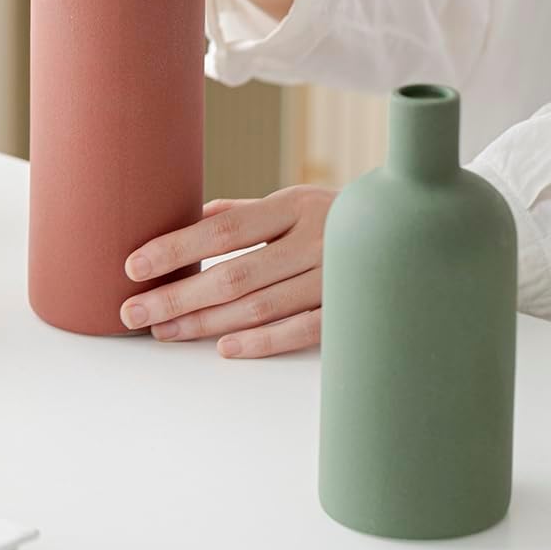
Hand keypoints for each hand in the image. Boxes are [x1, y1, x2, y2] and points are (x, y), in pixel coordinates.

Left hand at [118, 186, 336, 357]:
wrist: (416, 229)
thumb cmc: (336, 217)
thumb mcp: (293, 202)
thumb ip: (243, 213)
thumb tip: (188, 220)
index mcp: (294, 204)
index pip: (223, 229)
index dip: (176, 248)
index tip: (134, 265)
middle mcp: (315, 239)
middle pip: (235, 275)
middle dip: (178, 296)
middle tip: (134, 312)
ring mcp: (336, 278)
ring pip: (261, 307)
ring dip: (206, 323)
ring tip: (165, 331)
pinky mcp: (352, 311)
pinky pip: (302, 332)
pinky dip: (262, 342)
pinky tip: (225, 347)